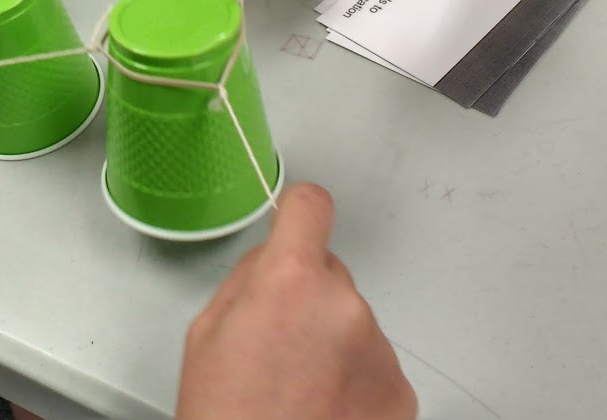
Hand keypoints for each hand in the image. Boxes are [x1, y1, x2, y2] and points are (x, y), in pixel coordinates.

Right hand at [176, 184, 416, 419]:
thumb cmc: (225, 417)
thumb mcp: (206, 332)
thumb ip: (248, 280)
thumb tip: (274, 258)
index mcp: (290, 282)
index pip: (312, 207)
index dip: (299, 215)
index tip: (295, 226)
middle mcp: (345, 306)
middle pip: (331, 274)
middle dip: (307, 297)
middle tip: (277, 348)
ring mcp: (379, 350)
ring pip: (353, 321)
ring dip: (333, 344)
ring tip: (298, 391)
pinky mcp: (400, 391)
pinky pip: (374, 364)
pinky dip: (354, 382)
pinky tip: (323, 410)